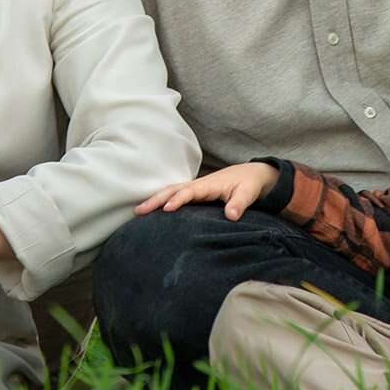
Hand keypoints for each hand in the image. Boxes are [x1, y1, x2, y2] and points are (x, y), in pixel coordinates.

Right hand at [135, 163, 279, 220]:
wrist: (251, 174)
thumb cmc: (249, 184)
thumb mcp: (248, 193)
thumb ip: (240, 203)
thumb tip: (231, 216)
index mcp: (209, 185)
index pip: (189, 192)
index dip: (178, 200)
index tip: (166, 209)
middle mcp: (199, 185)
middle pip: (173, 190)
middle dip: (156, 199)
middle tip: (139, 211)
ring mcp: (195, 188)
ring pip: (171, 191)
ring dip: (155, 200)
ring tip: (138, 212)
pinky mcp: (196, 193)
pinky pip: (175, 195)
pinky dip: (162, 200)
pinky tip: (153, 211)